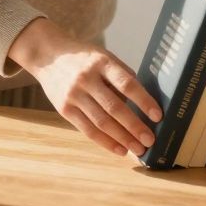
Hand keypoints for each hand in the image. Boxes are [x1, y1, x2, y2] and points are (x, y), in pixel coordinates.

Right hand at [7, 18, 161, 156]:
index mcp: (101, 62)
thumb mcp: (103, 56)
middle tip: (150, 140)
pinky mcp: (64, 109)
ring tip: (138, 149)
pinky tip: (120, 149)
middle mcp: (86, 79)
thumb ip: (121, 76)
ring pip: (101, 122)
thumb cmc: (83, 58)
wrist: (47, 56)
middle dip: (134, 126)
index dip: (143, 101)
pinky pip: (87, 130)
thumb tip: (143, 103)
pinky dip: (105, 142)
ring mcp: (73, 95)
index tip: (157, 116)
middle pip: (114, 107)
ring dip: (123, 138)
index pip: (126, 84)